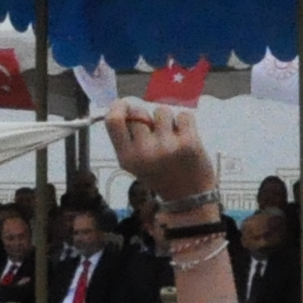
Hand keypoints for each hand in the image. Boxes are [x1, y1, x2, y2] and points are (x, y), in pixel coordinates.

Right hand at [99, 98, 216, 210]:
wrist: (189, 197)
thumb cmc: (160, 175)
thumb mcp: (134, 164)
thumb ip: (128, 138)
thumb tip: (126, 106)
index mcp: (126, 158)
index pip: (114, 121)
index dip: (118, 107)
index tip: (125, 104)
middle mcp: (144, 152)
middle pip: (139, 112)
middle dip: (147, 116)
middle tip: (155, 130)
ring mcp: (166, 146)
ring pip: (162, 111)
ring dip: (168, 121)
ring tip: (172, 138)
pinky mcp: (188, 142)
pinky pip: (184, 115)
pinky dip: (186, 123)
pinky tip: (185, 138)